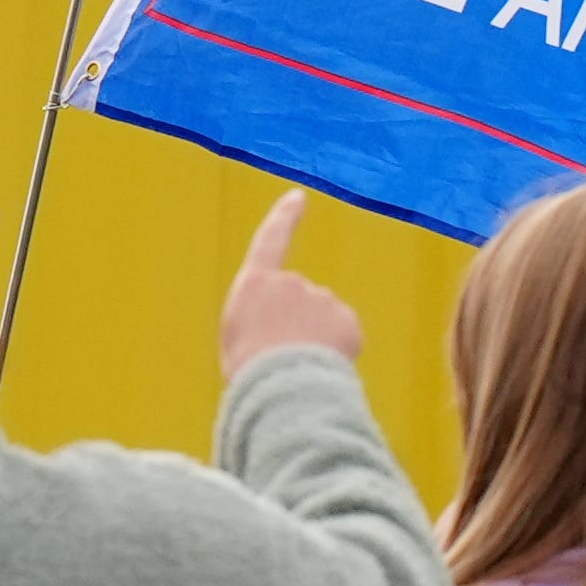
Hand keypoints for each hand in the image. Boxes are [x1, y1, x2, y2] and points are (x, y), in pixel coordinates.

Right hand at [223, 189, 360, 373]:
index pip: (270, 241)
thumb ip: (263, 320)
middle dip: (298, 324)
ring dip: (317, 340)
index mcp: (254, 286)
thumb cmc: (250, 372)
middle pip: (300, 299)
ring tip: (299, 368)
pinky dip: (338, 351)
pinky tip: (322, 367)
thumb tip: (286, 329)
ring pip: (324, 320)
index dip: (284, 218)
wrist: (282, 388)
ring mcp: (322, 297)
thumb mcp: (239, 339)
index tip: (298, 197)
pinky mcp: (346, 318)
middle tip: (283, 359)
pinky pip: (344, 335)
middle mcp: (290, 282)